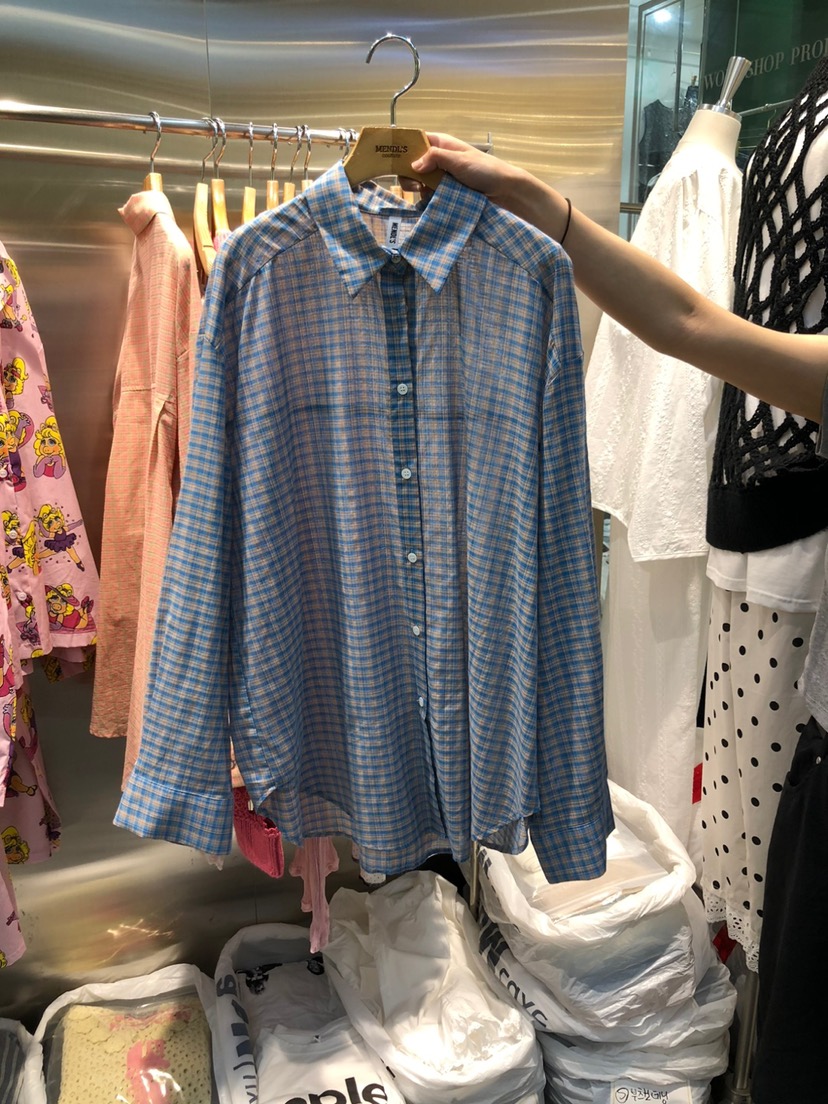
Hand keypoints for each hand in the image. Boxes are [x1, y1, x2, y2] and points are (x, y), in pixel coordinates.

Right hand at [411, 133, 527, 206]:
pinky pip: (428, 194)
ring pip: (419, 181)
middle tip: (418, 186)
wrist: (504, 190)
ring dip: (419, 189)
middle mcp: (437, 158)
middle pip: (412, 165)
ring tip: (429, 194)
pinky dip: (428, 198)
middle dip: (410, 176)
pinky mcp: (445, 191)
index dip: (402, 150)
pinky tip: (433, 201)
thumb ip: (435, 158)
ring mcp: (440, 175)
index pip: (414, 141)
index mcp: (440, 144)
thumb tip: (413, 165)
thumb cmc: (484, 170)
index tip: (394, 162)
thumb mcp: (458, 160)